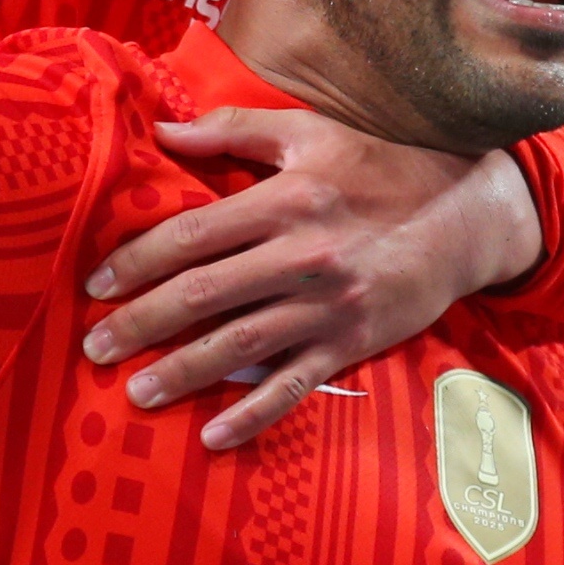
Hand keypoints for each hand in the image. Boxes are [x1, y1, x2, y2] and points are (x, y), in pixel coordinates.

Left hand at [83, 108, 542, 449]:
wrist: (469, 215)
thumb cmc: (383, 164)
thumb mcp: (312, 132)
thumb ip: (235, 129)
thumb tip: (162, 130)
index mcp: (286, 200)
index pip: (192, 235)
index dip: (137, 262)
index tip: (96, 285)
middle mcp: (301, 256)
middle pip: (202, 295)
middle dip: (141, 324)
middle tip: (94, 346)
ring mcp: (327, 306)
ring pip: (239, 345)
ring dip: (180, 372)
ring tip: (134, 391)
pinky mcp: (352, 343)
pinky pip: (294, 385)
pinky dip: (252, 414)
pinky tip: (211, 434)